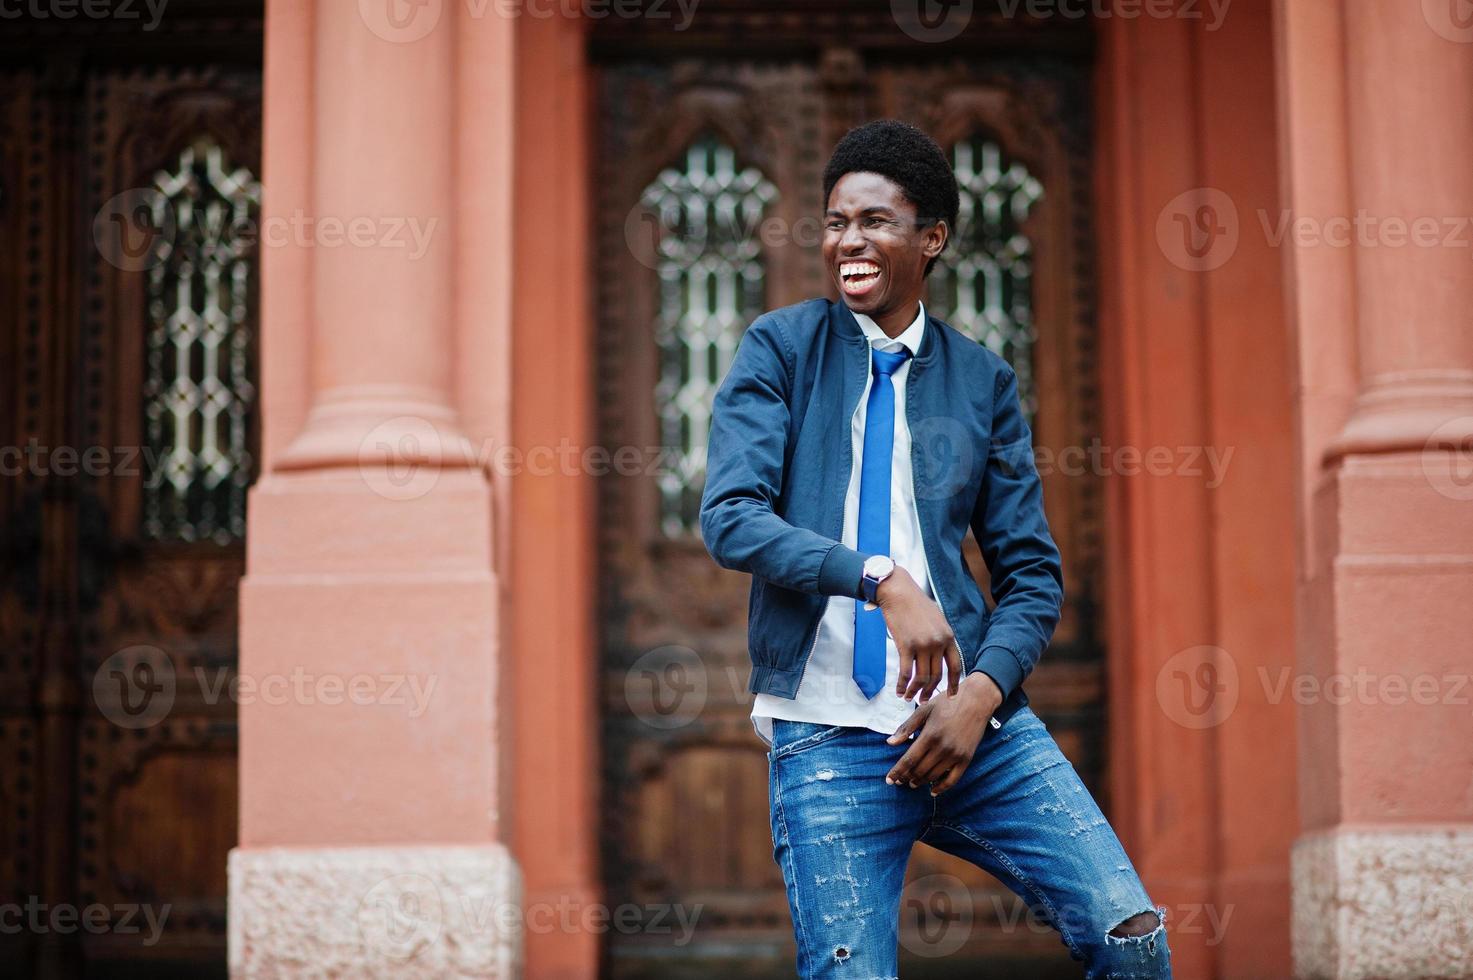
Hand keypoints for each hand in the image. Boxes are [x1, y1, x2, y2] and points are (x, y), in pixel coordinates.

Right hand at [873, 567, 962, 702]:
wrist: (898, 592)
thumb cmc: (915, 604)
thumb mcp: (937, 619)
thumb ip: (941, 637)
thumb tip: (941, 655)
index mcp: (948, 637)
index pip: (955, 667)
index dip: (953, 684)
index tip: (950, 696)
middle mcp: (938, 643)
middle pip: (936, 676)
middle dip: (930, 691)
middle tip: (923, 700)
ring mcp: (922, 645)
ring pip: (921, 678)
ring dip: (914, 691)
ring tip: (908, 697)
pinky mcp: (905, 646)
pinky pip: (905, 672)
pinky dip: (902, 684)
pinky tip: (898, 690)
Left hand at [883, 672, 1002, 795]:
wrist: (976, 701)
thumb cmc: (947, 703)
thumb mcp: (924, 710)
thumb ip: (907, 728)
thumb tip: (890, 743)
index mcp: (930, 735)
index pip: (909, 759)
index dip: (897, 771)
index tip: (888, 780)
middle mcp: (942, 747)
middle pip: (919, 770)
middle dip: (906, 778)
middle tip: (899, 781)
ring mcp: (955, 755)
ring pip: (933, 776)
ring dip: (920, 782)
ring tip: (912, 783)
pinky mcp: (966, 759)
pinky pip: (952, 780)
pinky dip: (941, 788)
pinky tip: (932, 791)